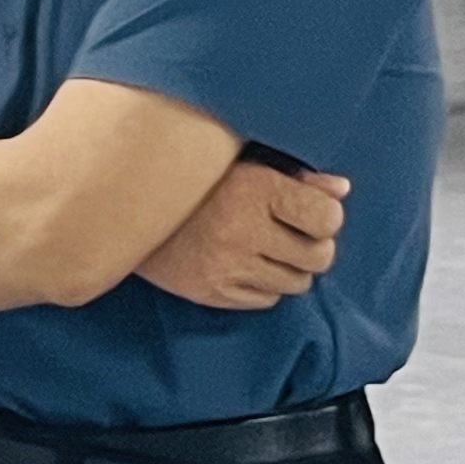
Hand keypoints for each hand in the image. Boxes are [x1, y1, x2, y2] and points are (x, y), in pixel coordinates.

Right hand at [137, 159, 348, 311]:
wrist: (123, 208)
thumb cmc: (193, 179)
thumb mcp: (243, 163)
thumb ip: (295, 176)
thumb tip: (341, 191)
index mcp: (254, 187)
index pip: (327, 218)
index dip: (325, 216)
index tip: (309, 211)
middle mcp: (242, 229)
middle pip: (318, 256)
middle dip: (313, 246)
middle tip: (292, 234)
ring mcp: (226, 265)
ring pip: (295, 283)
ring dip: (289, 268)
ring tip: (265, 249)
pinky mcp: (211, 292)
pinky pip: (265, 300)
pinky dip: (263, 286)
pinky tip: (244, 264)